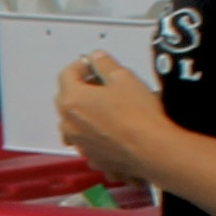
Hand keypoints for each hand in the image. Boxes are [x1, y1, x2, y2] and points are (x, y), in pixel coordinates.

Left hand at [54, 49, 164, 184]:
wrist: (150, 148)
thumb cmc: (137, 115)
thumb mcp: (123, 78)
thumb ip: (105, 65)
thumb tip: (97, 58)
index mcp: (73, 101)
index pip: (66, 75)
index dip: (81, 65)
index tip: (93, 64)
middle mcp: (69, 124)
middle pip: (66, 99)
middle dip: (80, 88)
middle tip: (101, 83)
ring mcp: (78, 143)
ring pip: (73, 122)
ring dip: (84, 112)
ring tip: (107, 106)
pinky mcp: (91, 157)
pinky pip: (86, 141)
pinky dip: (93, 133)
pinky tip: (112, 128)